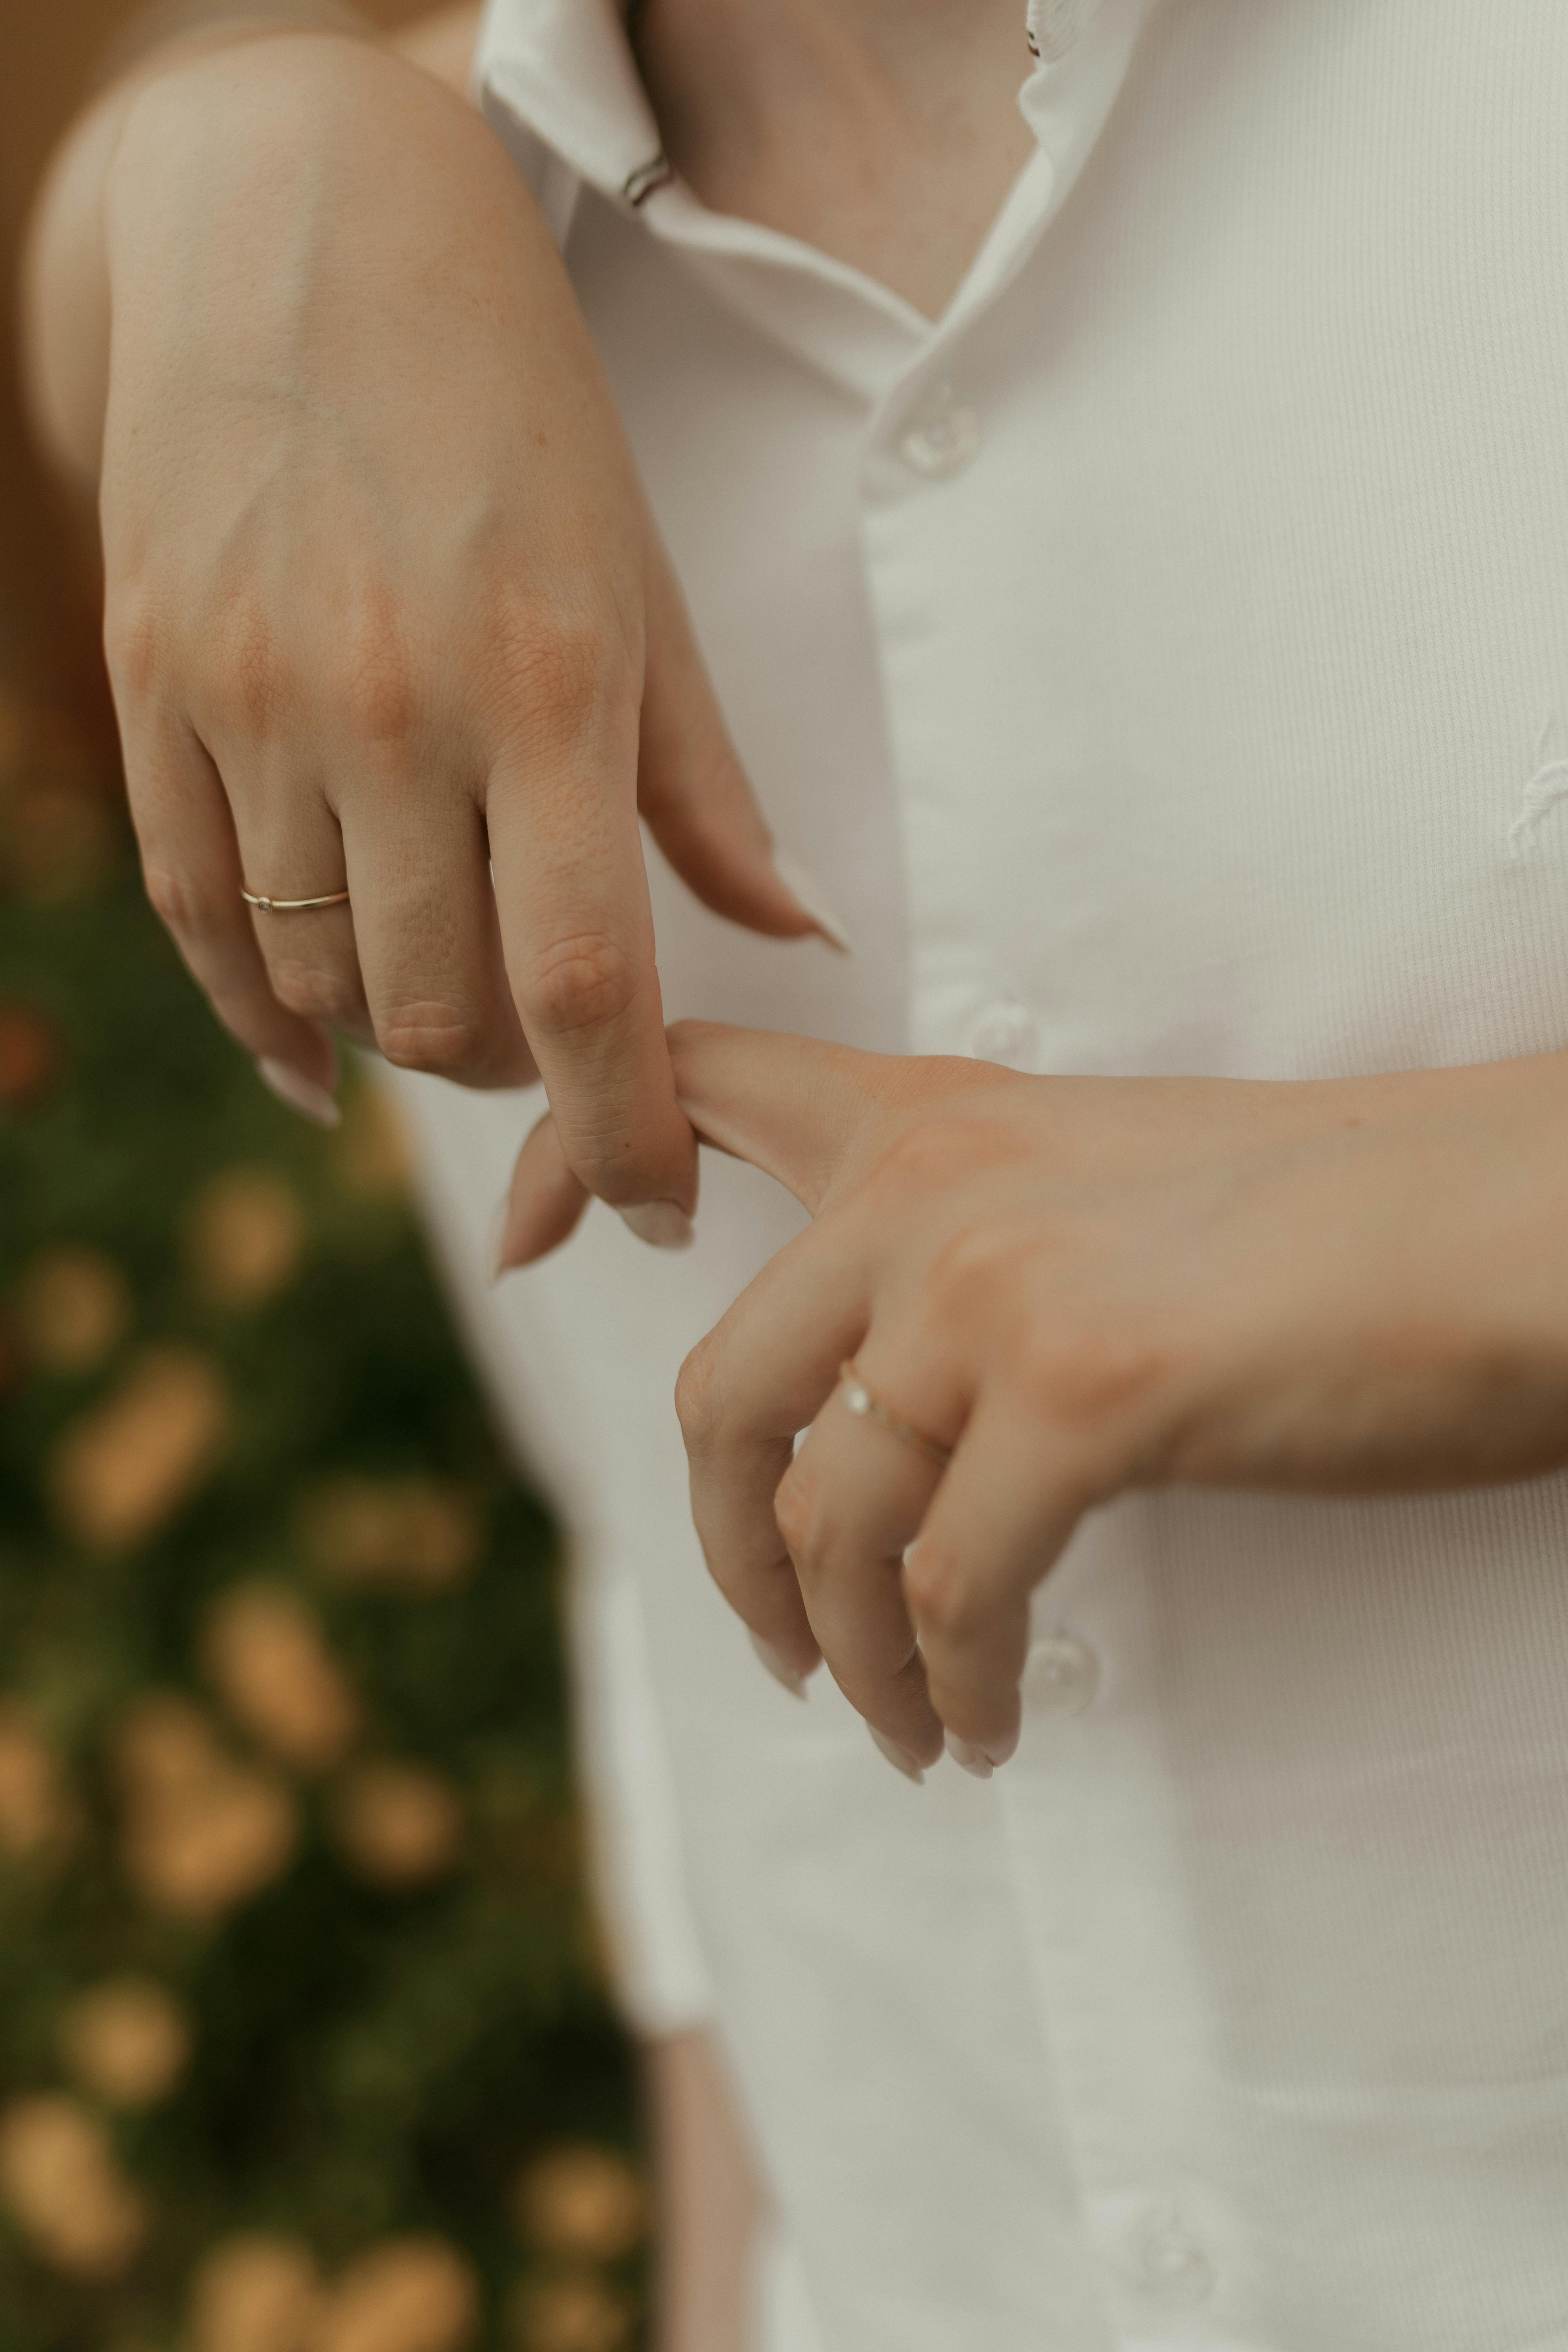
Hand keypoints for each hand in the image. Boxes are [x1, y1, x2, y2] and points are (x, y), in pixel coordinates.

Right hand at [75, 29, 822, 1204]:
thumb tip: (798, 937)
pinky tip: (312, 1060)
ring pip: (323, 981)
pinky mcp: (153, 683)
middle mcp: (388, 711)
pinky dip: (259, 1014)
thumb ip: (708, 787)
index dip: (625, 1130)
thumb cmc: (512, 406)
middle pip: (444, 1013)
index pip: (589, 985)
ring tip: (454, 1012)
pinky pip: (195, 912)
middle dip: (518, 1083)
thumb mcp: (642, 582)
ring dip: (402, 1038)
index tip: (660, 1206)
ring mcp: (251, 702)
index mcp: (543, 685)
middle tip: (560, 1063)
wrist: (300, 231)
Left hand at [592, 1025, 1567, 1774]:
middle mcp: (937, 1186)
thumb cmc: (1341, 1229)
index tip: (526, 1240)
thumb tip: (891, 1397)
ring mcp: (999, 1284)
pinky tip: (987, 1722)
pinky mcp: (1088, 1390)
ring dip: (851, 1654)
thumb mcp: (1111, 1189)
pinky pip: (953, 1589)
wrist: (1516, 1223)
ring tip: (905, 1726)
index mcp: (940, 1118)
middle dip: (726, 1550)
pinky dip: (952, 1681)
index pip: (696, 1080)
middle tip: (779, 1649)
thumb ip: (972, 1252)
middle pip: (722, 1392)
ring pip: (829, 1519)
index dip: (573, 1149)